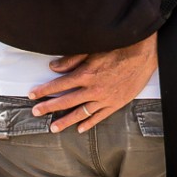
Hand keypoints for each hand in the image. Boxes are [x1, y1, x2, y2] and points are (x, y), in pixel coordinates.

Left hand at [28, 36, 157, 131]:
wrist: (144, 54)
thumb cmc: (118, 48)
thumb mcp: (93, 50)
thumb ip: (72, 59)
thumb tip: (53, 67)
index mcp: (85, 74)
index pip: (59, 85)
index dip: (44, 90)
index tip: (32, 95)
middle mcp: (93, 89)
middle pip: (66, 101)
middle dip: (48, 107)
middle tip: (36, 113)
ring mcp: (104, 98)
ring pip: (80, 113)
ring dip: (65, 121)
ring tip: (53, 128)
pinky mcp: (116, 103)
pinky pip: (99, 116)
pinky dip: (89, 123)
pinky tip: (80, 128)